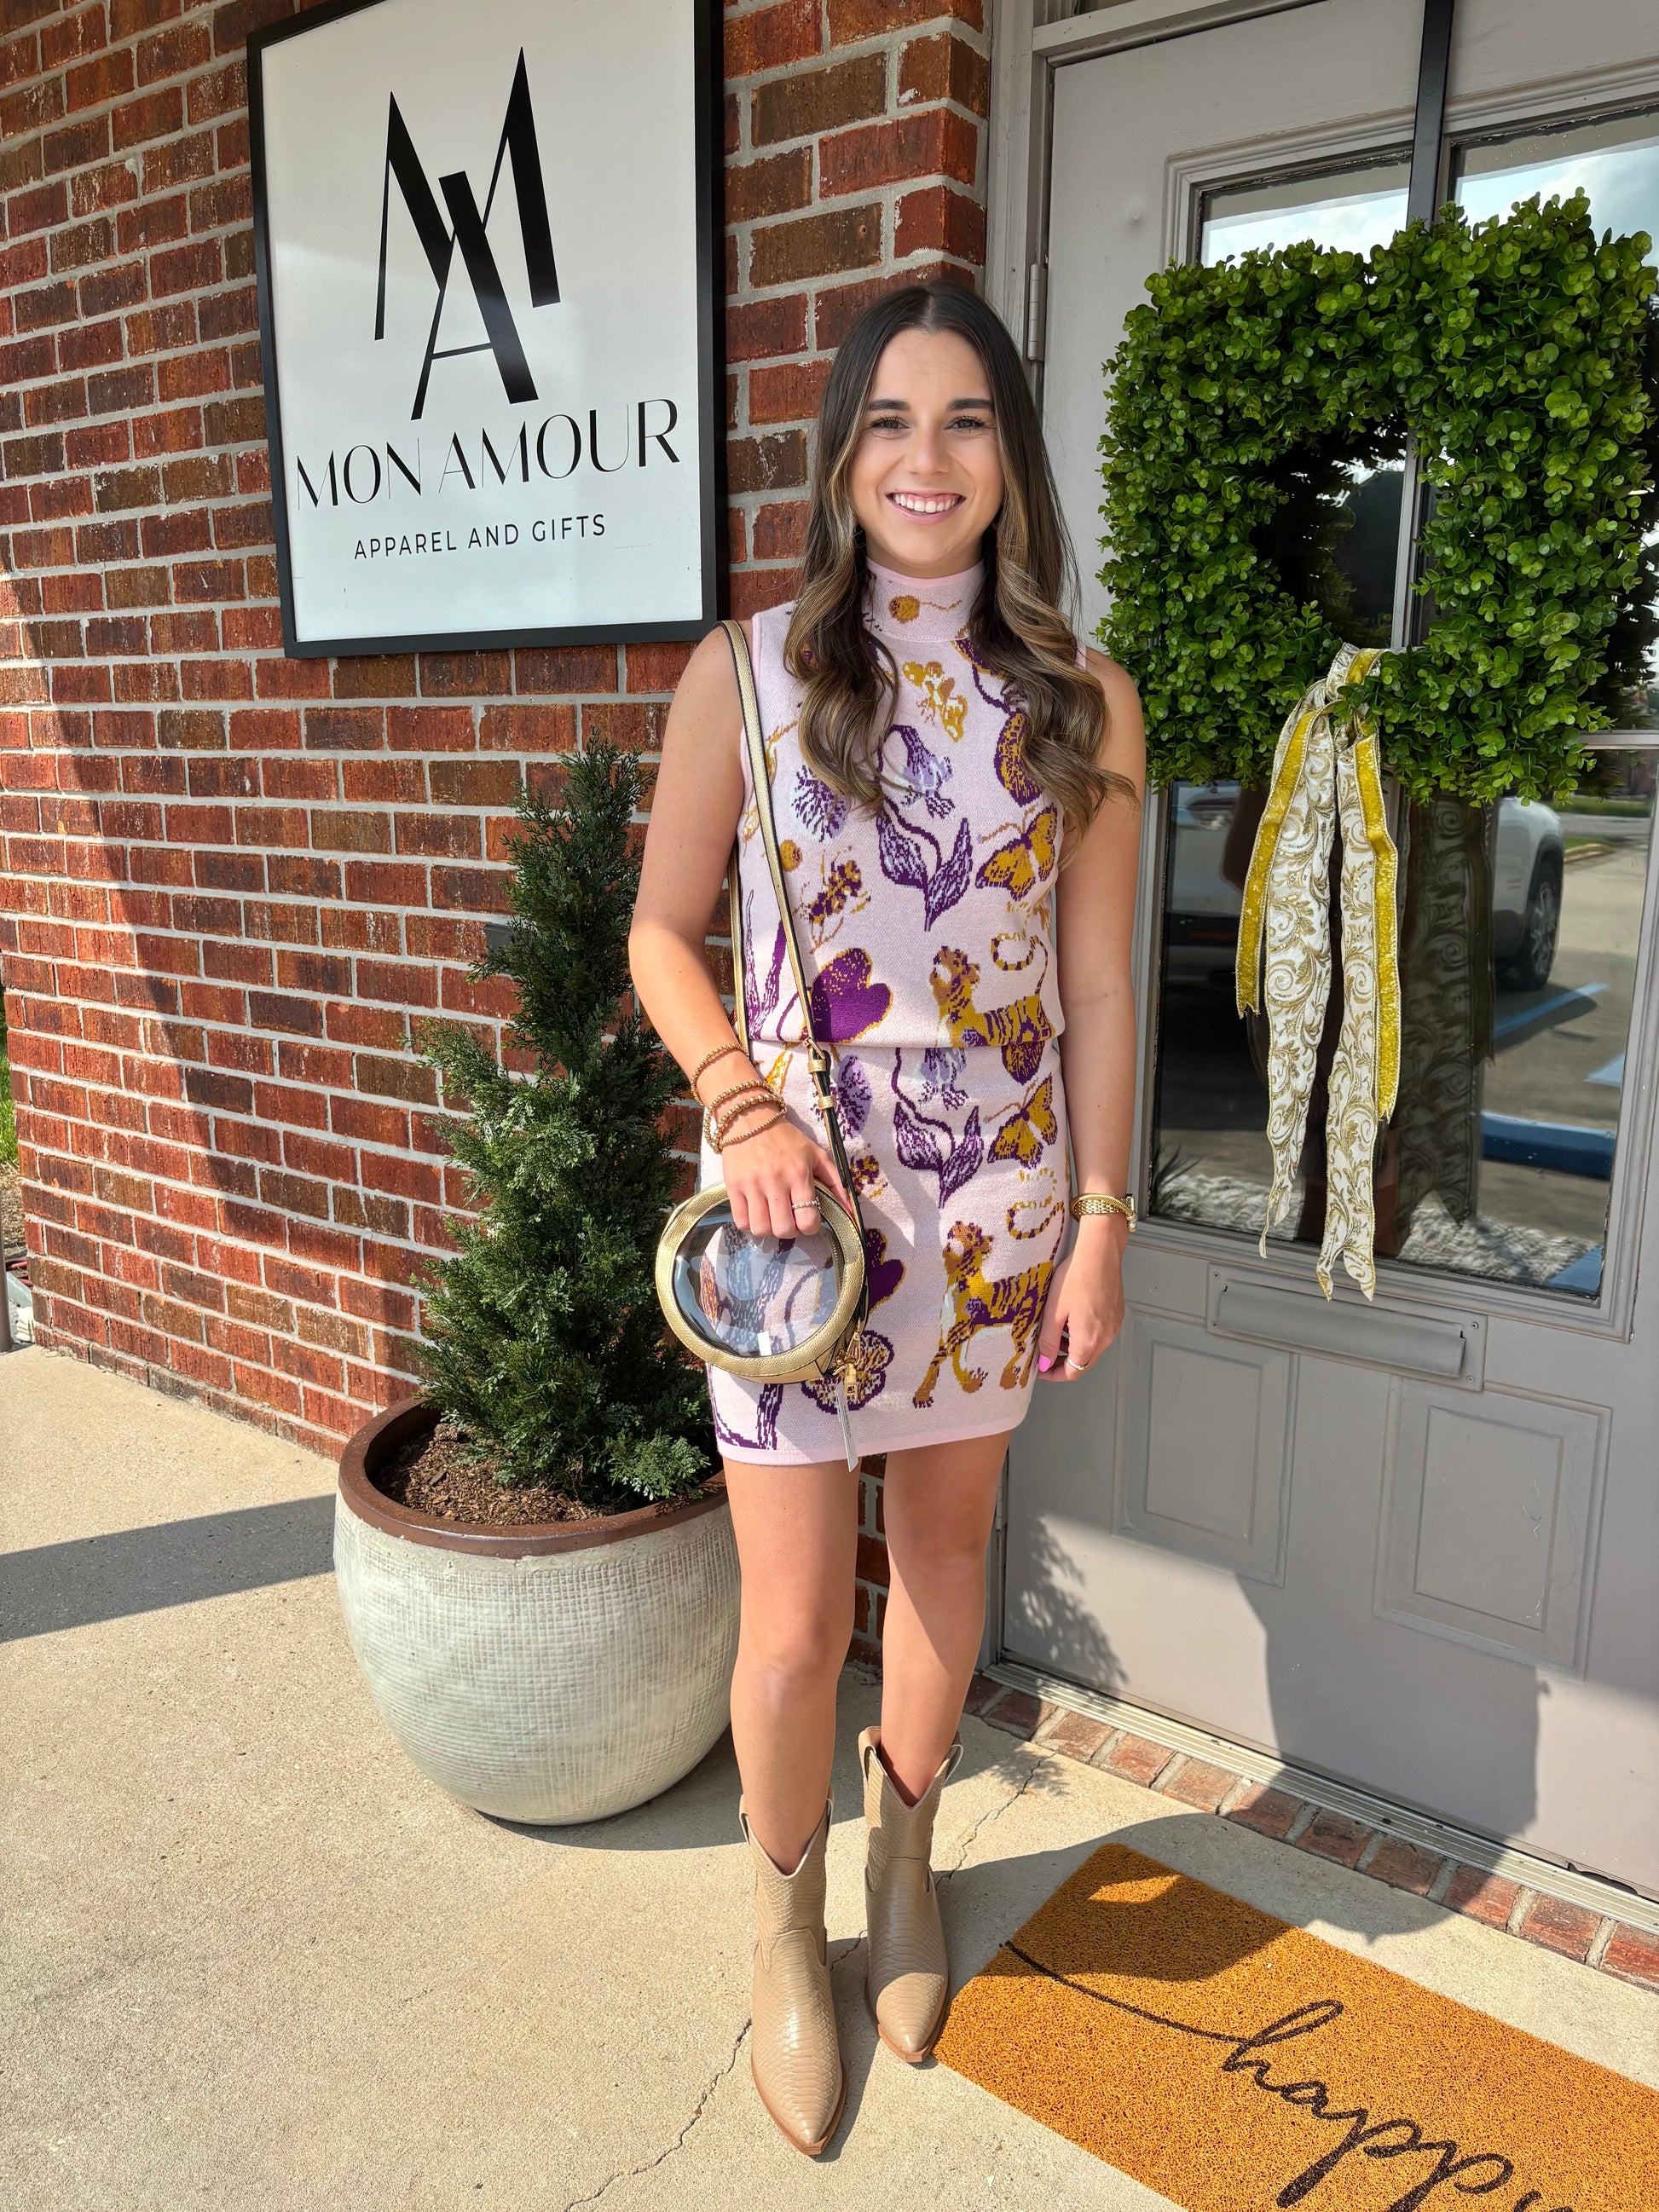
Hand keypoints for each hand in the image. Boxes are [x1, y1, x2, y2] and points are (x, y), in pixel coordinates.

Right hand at [721, 1111, 848, 1241]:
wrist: (751, 1119)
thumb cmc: (787, 1139)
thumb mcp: (816, 1155)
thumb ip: (836, 1183)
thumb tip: (850, 1211)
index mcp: (799, 1175)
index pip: (807, 1220)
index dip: (810, 1228)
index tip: (807, 1221)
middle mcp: (776, 1182)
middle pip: (783, 1229)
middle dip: (789, 1230)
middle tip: (789, 1218)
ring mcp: (752, 1185)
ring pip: (760, 1229)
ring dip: (769, 1228)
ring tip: (771, 1215)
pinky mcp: (733, 1187)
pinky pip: (741, 1221)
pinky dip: (749, 1223)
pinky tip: (756, 1211)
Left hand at [1036, 1218, 1126, 1380]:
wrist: (1100, 1252)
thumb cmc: (1075, 1277)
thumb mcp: (1053, 1311)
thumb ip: (1047, 1341)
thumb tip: (1044, 1363)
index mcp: (1089, 1341)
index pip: (1073, 1373)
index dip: (1054, 1374)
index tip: (1041, 1369)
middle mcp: (1106, 1338)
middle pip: (1084, 1363)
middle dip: (1063, 1362)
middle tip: (1044, 1352)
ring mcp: (1114, 1326)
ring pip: (1092, 1348)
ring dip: (1073, 1347)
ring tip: (1056, 1331)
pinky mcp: (1117, 1314)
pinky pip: (1100, 1334)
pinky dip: (1085, 1334)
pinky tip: (1072, 1317)